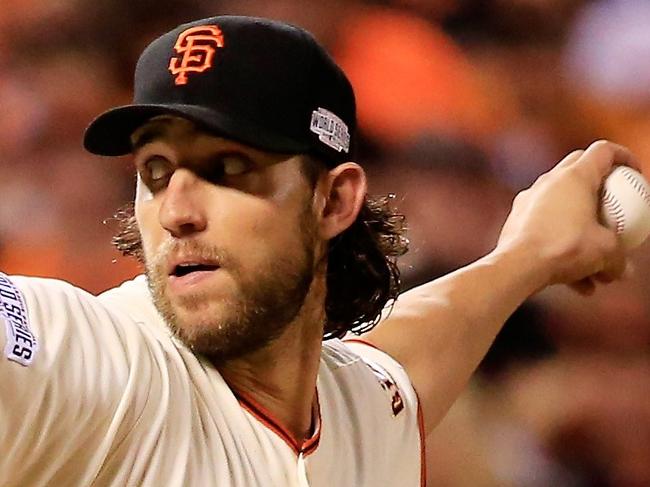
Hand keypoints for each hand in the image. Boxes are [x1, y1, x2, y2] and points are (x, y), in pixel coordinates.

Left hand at [496, 140, 638, 294]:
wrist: (517, 266)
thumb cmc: (563, 249)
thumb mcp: (606, 252)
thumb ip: (620, 257)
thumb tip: (623, 270)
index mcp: (574, 177)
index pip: (603, 151)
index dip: (623, 157)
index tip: (634, 174)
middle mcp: (549, 182)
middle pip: (580, 170)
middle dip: (601, 187)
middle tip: (614, 205)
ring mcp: (529, 199)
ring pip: (562, 206)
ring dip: (581, 230)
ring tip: (596, 267)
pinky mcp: (516, 220)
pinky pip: (545, 227)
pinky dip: (561, 246)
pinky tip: (576, 281)